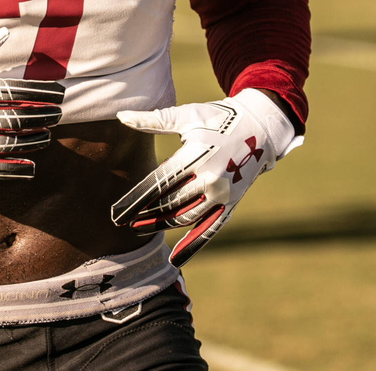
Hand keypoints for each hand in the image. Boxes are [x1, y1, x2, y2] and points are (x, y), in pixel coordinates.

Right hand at [0, 28, 64, 178]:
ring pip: (3, 145)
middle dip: (41, 116)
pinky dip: (10, 169)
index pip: (10, 91)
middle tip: (59, 114)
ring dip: (30, 142)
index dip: (39, 93)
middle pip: (11, 119)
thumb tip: (5, 32)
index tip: (59, 93)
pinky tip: (30, 167)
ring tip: (47, 136)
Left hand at [110, 89, 301, 267]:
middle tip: (124, 223)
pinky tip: (175, 260)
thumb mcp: (187, 116)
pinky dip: (193, 245)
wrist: (259, 127)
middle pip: (170, 203)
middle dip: (145, 215)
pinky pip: (211, 229)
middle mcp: (210, 177)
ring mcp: (223, 193)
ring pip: (186, 217)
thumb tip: (121, 115)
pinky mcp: (232, 203)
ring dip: (161, 226)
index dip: (135, 200)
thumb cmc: (217, 117)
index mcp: (196, 155)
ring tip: (139, 229)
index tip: (116, 214)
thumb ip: (153, 120)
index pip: (158, 182)